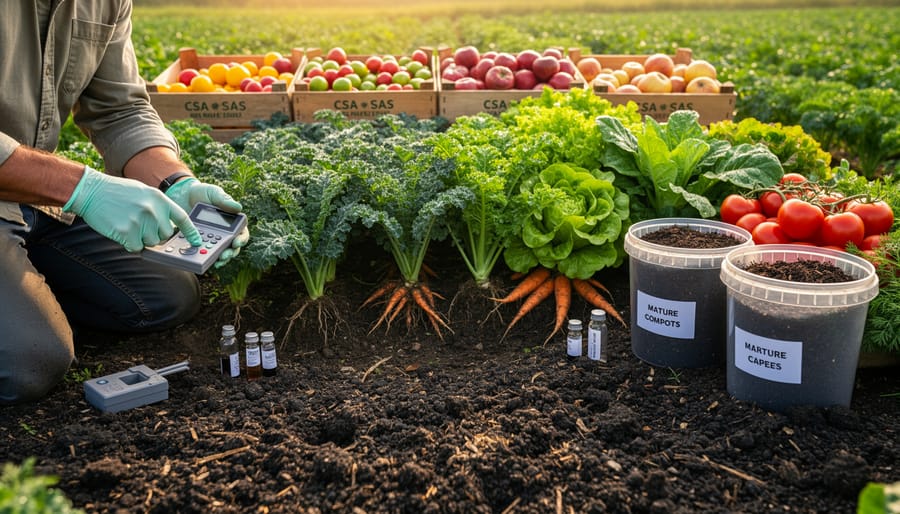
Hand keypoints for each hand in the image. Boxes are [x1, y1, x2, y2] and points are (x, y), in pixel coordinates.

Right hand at [63, 166, 201, 251]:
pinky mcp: (127, 232)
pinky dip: (128, 244)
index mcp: (160, 199)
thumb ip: (158, 208)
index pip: (182, 218)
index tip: (197, 242)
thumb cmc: (116, 192)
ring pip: (151, 243)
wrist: (90, 190)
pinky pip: (136, 248)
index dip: (191, 232)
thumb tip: (168, 228)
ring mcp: (140, 221)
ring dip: (141, 239)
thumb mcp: (143, 192)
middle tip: (140, 225)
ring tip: (128, 224)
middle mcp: (153, 210)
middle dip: (155, 235)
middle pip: (165, 235)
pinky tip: (120, 230)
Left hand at [164, 177, 248, 266]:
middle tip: (223, 256)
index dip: (241, 240)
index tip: (235, 242)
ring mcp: (213, 239)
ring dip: (219, 259)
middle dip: (230, 253)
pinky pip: (204, 252)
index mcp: (232, 221)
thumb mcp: (214, 193)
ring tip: (215, 262)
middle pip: (232, 247)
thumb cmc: (202, 193)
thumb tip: (239, 207)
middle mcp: (225, 232)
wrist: (183, 196)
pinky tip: (202, 259)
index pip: (242, 233)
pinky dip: (204, 257)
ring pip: (220, 253)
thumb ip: (224, 200)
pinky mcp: (201, 242)